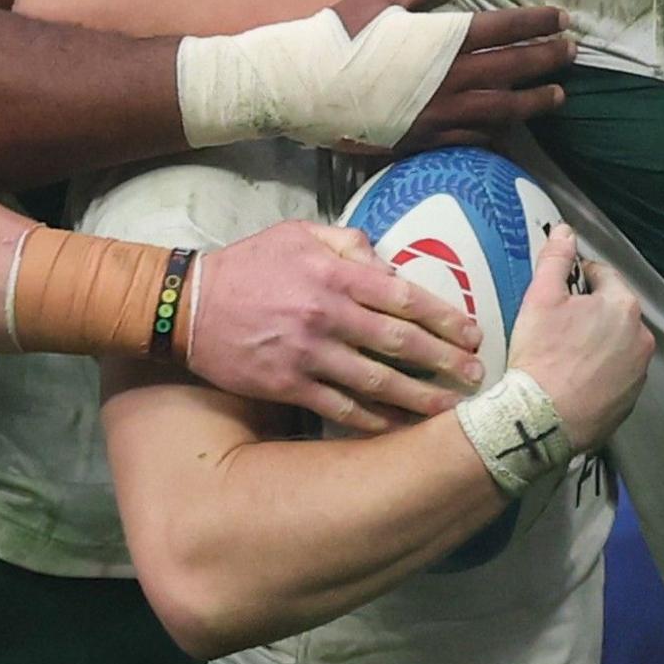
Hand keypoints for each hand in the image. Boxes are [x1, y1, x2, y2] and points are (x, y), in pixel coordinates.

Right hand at [185, 221, 482, 431]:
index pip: (404, 296)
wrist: (186, 304)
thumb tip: (389, 262)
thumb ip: (348, 243)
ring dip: (418, 397)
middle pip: (399, 342)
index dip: (444, 317)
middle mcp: (326, 313)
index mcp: (333, 273)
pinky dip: (373, 421)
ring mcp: (307, 353)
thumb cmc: (248, 265)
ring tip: (450, 410)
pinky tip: (398, 428)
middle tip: (477, 376)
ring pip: (376, 381)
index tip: (473, 333)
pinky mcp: (287, 385)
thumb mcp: (298, 235)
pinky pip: (340, 408)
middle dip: (444, 361)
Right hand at [334, 0, 572, 152]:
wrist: (302, 85)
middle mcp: (449, 79)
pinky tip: (509, 128)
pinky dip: (496, 132)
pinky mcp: (424, 140)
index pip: (504, 27)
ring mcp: (439, 115)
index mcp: (442, 39)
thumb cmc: (340, 34)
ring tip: (557, 96)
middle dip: (547, 59)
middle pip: (512, 69)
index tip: (561, 18)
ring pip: (501, 109)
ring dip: (534, 101)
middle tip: (573, 54)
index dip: (537, 22)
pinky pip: (472, 139)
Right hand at [507, 225, 649, 444]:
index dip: (578, 280)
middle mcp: (640, 337)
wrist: (543, 419)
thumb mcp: (540, 298)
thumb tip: (564, 233)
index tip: (559, 293)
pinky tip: (574, 380)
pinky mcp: (630, 400)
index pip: (603, 277)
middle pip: (613, 312)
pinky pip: (615, 376)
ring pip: (616, 345)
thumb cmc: (541, 356)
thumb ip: (556, 260)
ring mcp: (638, 371)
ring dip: (597, 345)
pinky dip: (599, 374)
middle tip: (557, 328)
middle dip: (589, 314)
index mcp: (622, 305)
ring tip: (564, 357)